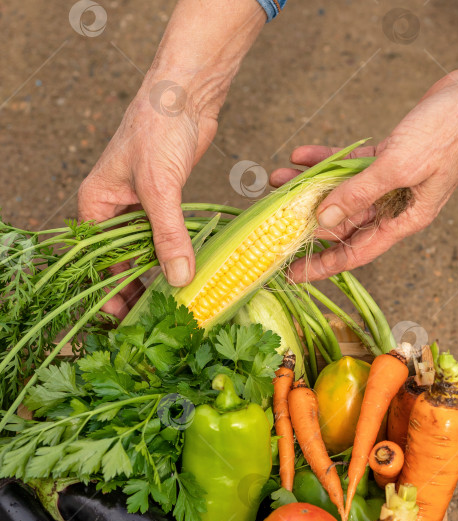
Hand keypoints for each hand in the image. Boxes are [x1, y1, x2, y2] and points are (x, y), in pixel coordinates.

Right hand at [78, 0, 264, 318]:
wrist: (188, 92)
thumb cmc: (159, 127)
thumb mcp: (159, 187)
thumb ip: (169, 235)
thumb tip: (180, 278)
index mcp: (96, 205)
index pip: (97, 259)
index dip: (110, 289)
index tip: (123, 317)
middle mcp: (113, 210)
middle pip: (120, 261)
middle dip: (134, 289)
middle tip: (151, 320)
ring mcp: (139, 208)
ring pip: (145, 252)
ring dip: (157, 276)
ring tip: (172, 305)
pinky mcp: (165, 204)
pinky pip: (167, 239)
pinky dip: (175, 256)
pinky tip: (187, 277)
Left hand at [270, 69, 457, 280]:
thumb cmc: (446, 134)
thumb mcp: (398, 167)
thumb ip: (359, 194)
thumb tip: (324, 219)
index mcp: (403, 220)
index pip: (355, 253)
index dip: (323, 265)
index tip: (293, 274)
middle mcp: (394, 206)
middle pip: (343, 222)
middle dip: (307, 219)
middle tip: (273, 218)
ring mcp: (390, 182)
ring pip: (341, 191)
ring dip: (309, 186)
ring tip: (278, 179)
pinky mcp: (388, 157)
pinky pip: (349, 165)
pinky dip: (326, 160)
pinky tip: (301, 155)